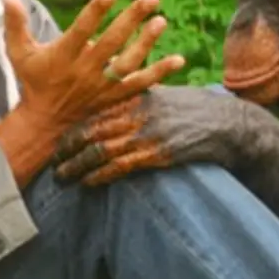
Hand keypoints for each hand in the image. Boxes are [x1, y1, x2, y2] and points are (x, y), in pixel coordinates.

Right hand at [1, 0, 184, 130]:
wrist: (46, 122)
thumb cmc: (33, 81)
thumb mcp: (19, 52)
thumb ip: (15, 23)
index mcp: (63, 56)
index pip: (81, 30)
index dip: (95, 12)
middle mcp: (85, 70)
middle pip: (111, 42)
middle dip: (131, 19)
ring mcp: (102, 85)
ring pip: (128, 63)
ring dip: (147, 42)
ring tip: (161, 21)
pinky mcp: (115, 96)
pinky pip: (140, 85)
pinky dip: (160, 73)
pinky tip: (179, 60)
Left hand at [50, 85, 259, 186]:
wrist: (226, 125)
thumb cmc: (192, 109)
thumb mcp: (162, 95)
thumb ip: (135, 98)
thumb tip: (110, 102)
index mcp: (135, 96)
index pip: (93, 113)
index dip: (71, 131)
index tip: (56, 144)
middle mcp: (137, 113)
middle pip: (90, 133)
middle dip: (66, 151)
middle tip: (52, 166)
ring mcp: (147, 133)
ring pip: (100, 152)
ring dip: (77, 168)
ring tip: (62, 178)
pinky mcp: (158, 153)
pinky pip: (121, 167)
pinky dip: (101, 176)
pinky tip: (88, 183)